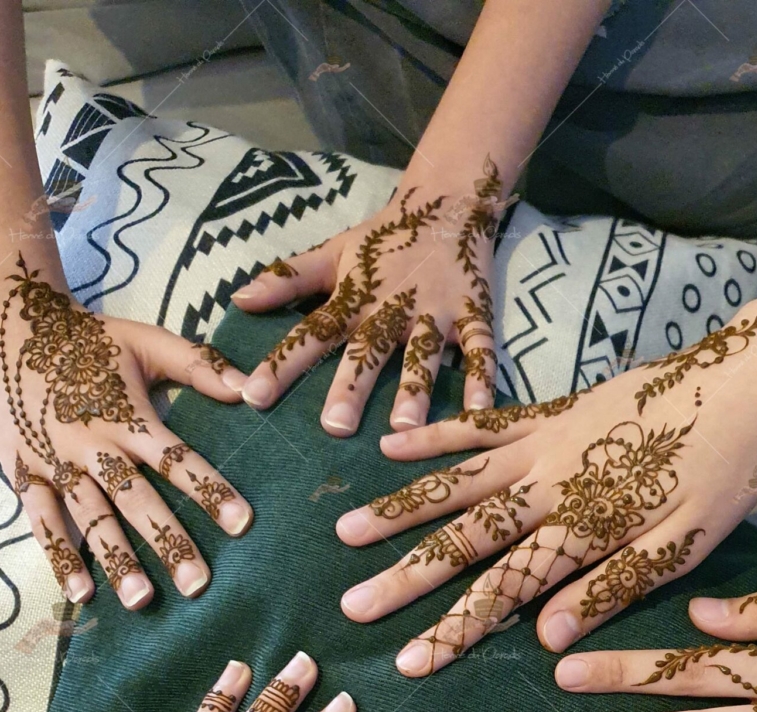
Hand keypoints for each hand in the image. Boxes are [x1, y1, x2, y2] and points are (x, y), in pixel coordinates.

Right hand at [0, 256, 252, 608]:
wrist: (12, 328)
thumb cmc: (90, 340)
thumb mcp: (146, 342)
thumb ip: (199, 365)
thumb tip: (254, 388)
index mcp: (127, 416)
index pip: (175, 459)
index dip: (210, 490)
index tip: (242, 523)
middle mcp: (93, 445)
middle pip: (135, 499)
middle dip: (167, 542)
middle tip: (197, 583)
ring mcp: (57, 463)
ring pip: (91, 518)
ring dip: (117, 560)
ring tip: (142, 600)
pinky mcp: (26, 473)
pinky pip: (43, 521)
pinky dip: (59, 558)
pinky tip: (82, 595)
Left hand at [232, 157, 509, 434]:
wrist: (448, 202)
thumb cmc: (384, 240)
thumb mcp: (332, 254)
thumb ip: (288, 280)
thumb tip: (237, 298)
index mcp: (353, 297)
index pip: (311, 332)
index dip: (282, 363)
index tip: (253, 397)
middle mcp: (391, 308)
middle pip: (367, 350)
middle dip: (351, 386)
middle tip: (335, 427)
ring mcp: (435, 311)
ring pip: (422, 354)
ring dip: (414, 389)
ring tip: (404, 427)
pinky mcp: (474, 314)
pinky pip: (480, 350)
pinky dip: (482, 380)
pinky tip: (480, 413)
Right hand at [335, 300, 756, 676]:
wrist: (747, 378)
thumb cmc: (726, 470)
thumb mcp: (687, 542)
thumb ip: (616, 585)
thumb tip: (547, 634)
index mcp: (585, 526)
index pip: (506, 589)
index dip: (455, 629)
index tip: (410, 662)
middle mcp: (551, 485)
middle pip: (467, 539)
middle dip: (407, 577)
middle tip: (353, 608)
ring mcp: (545, 443)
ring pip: (459, 483)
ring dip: (402, 510)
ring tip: (348, 533)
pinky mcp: (552, 411)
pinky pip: (483, 425)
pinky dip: (436, 438)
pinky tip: (392, 449)